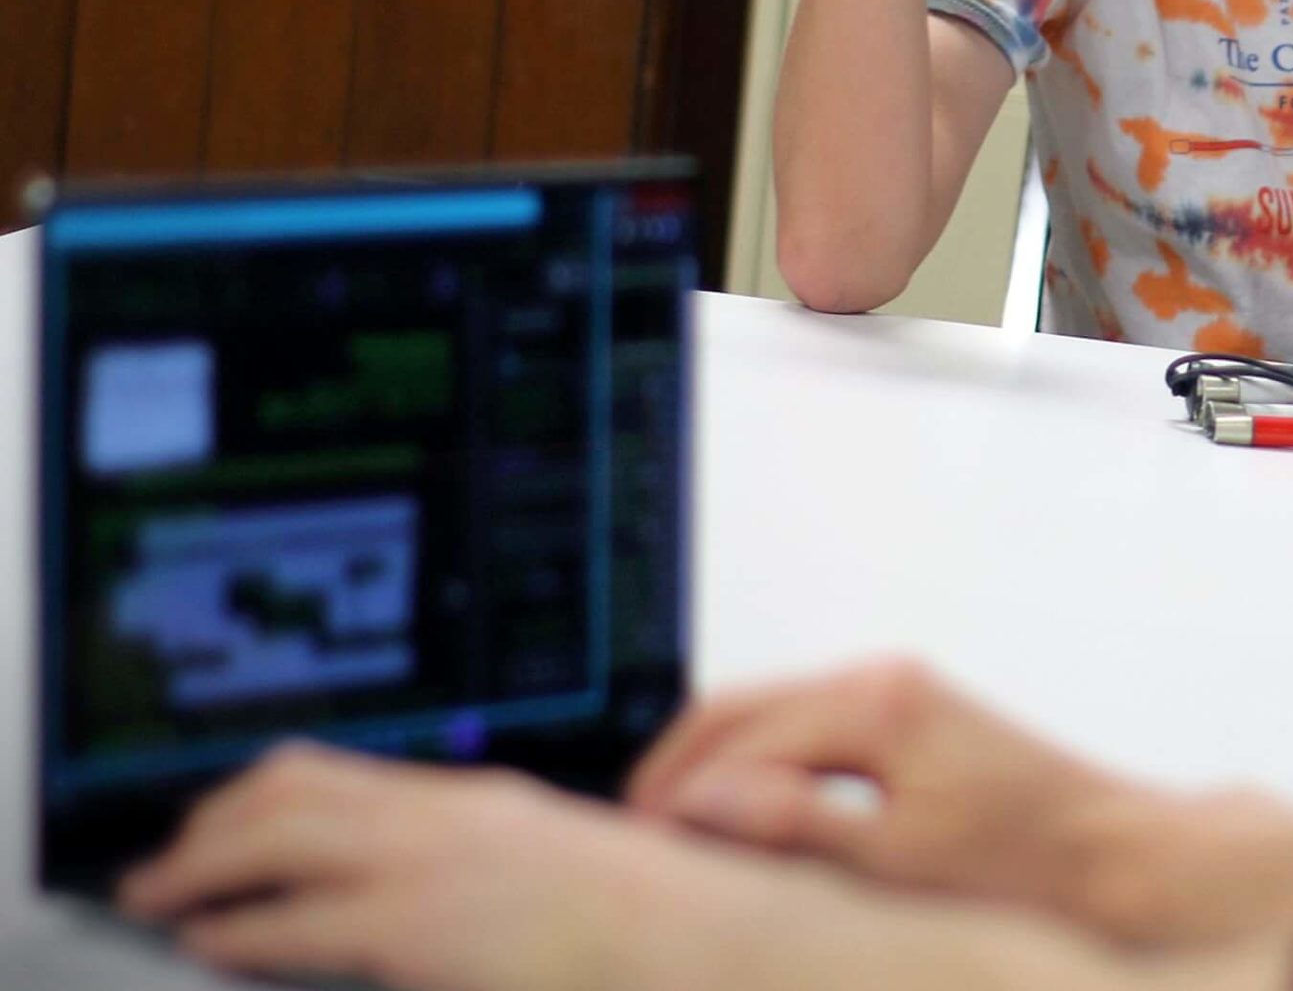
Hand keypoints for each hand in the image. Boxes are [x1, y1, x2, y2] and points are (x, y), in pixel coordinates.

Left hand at [117, 743, 776, 990]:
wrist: (705, 946)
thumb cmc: (653, 930)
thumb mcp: (560, 882)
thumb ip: (492, 877)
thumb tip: (437, 906)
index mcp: (482, 805)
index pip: (342, 774)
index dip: (259, 796)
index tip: (221, 823)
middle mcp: (447, 817)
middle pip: (292, 788)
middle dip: (212, 822)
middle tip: (168, 862)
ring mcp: (431, 863)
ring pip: (273, 837)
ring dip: (199, 867)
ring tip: (160, 897)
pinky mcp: (418, 925)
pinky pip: (293, 918)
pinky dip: (234, 926)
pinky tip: (207, 941)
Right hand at [627, 657, 1149, 931]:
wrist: (1120, 861)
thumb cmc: (1026, 867)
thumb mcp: (897, 862)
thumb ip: (793, 827)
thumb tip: (699, 800)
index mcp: (876, 702)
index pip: (735, 736)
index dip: (672, 794)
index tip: (630, 853)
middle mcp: (883, 681)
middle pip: (742, 709)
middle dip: (677, 768)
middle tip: (629, 841)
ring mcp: (902, 696)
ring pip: (774, 718)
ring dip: (718, 766)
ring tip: (673, 838)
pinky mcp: (918, 724)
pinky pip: (812, 734)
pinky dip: (765, 770)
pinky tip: (748, 823)